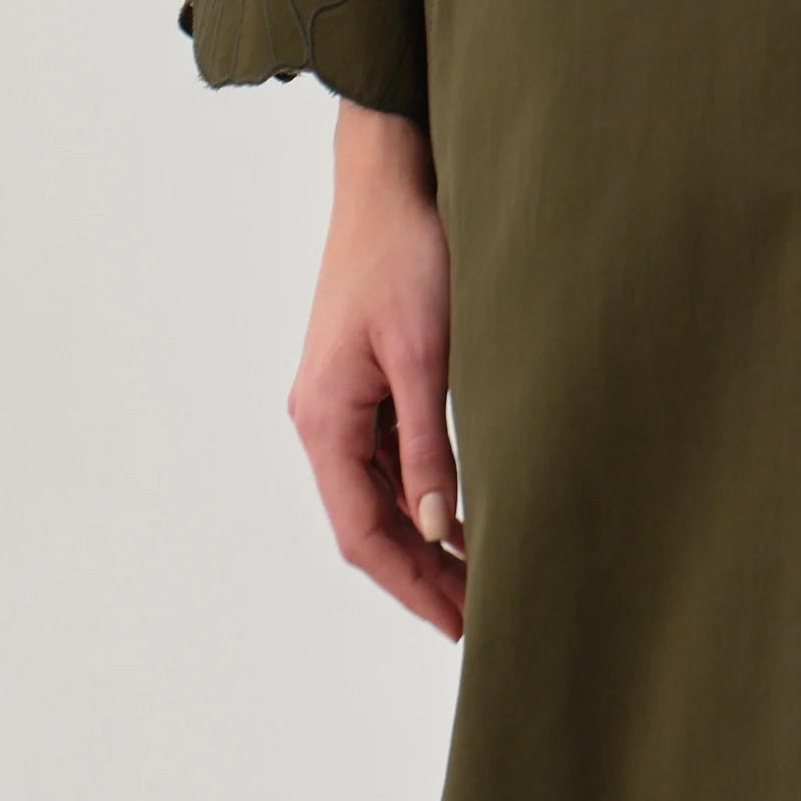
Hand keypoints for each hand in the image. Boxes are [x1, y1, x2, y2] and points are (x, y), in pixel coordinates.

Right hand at [286, 102, 466, 639]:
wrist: (389, 178)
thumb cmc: (405, 255)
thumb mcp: (426, 355)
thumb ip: (428, 445)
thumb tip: (437, 530)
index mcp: (324, 418)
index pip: (362, 531)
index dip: (410, 584)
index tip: (459, 623)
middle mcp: (322, 417)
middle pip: (367, 521)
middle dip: (419, 572)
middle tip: (479, 615)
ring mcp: (341, 399)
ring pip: (379, 492)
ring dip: (423, 536)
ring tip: (478, 576)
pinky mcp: (365, 378)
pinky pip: (389, 455)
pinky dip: (423, 491)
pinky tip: (463, 510)